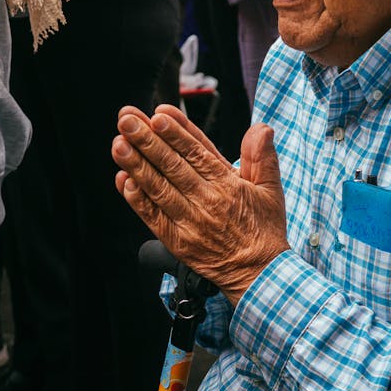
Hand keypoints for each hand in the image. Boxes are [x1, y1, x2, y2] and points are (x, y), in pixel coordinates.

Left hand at [112, 104, 289, 305]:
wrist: (259, 275)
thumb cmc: (264, 229)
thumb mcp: (271, 189)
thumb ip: (263, 156)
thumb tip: (261, 128)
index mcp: (228, 185)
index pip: (198, 152)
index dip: (177, 132)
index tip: (158, 114)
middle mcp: (207, 201)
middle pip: (172, 165)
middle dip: (147, 140)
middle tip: (127, 120)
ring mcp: (189, 222)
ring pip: (158, 188)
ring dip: (136, 165)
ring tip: (119, 144)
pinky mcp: (177, 241)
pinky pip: (152, 217)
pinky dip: (137, 199)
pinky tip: (124, 180)